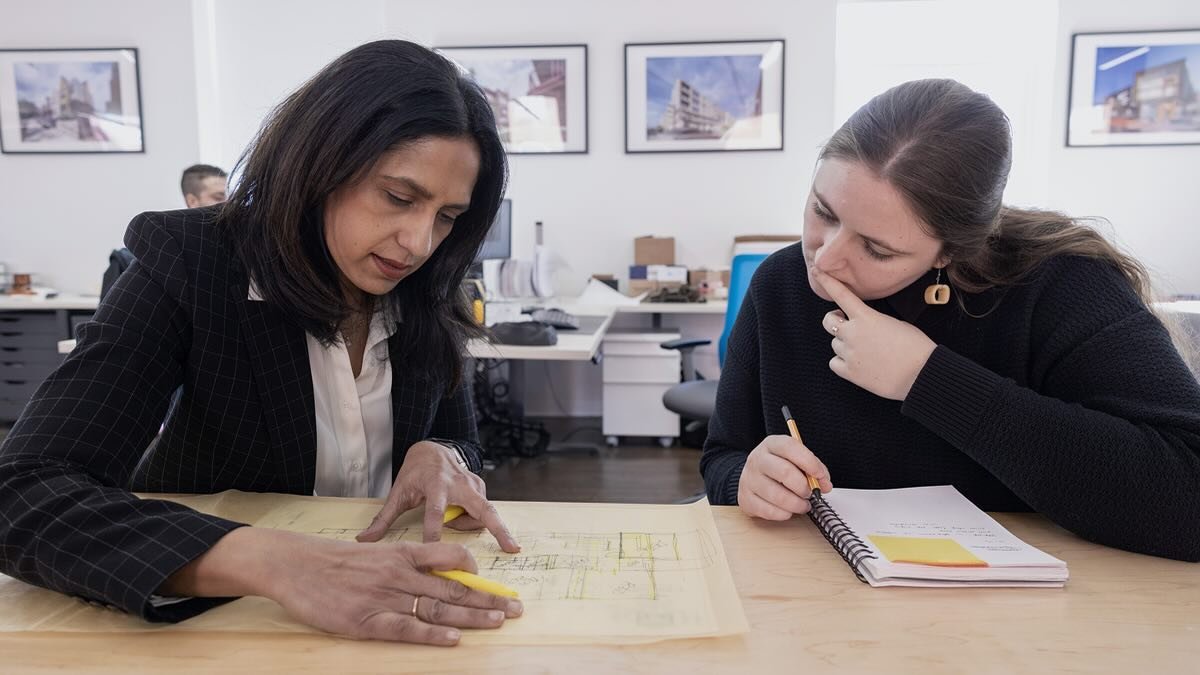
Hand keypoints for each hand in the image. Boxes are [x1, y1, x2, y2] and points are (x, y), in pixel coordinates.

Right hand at [161, 527, 522, 644]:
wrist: (293, 565)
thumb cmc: (332, 561)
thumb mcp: (372, 553)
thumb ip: (400, 563)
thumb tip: (428, 574)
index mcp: (400, 554)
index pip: (449, 558)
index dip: (474, 572)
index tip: (494, 582)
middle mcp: (399, 573)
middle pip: (452, 587)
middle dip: (486, 598)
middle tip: (514, 609)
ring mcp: (384, 597)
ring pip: (437, 606)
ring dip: (471, 615)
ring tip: (498, 622)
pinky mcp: (366, 620)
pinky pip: (406, 627)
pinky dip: (431, 633)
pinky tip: (453, 637)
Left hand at [356, 440, 519, 552]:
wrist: (432, 449)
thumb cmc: (414, 474)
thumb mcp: (398, 493)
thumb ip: (383, 519)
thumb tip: (364, 541)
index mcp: (436, 485)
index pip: (436, 513)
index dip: (435, 533)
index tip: (435, 551)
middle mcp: (459, 484)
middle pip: (483, 509)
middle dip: (499, 528)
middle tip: (511, 548)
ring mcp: (474, 484)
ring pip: (482, 513)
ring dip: (468, 523)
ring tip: (450, 519)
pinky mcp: (481, 487)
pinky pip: (482, 511)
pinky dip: (473, 518)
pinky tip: (458, 514)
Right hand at [737, 435, 832, 519]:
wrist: (754, 478)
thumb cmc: (780, 469)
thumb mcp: (797, 460)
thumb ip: (814, 469)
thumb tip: (825, 485)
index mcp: (772, 445)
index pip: (790, 447)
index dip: (809, 462)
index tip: (821, 475)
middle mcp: (757, 459)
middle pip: (784, 472)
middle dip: (803, 487)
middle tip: (811, 493)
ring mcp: (749, 479)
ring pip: (777, 495)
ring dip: (796, 504)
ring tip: (803, 505)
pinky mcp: (745, 498)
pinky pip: (768, 510)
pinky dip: (784, 514)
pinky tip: (788, 511)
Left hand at [814, 269, 937, 400]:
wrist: (922, 374)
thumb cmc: (915, 347)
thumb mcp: (895, 323)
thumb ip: (873, 321)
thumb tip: (864, 327)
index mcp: (866, 317)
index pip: (841, 294)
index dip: (826, 281)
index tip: (816, 271)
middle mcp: (853, 333)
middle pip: (829, 321)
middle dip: (836, 321)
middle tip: (848, 325)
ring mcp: (850, 353)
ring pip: (835, 344)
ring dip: (845, 344)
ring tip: (865, 351)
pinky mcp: (850, 373)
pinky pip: (834, 363)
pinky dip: (841, 362)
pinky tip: (857, 363)